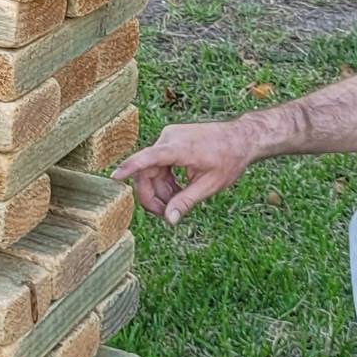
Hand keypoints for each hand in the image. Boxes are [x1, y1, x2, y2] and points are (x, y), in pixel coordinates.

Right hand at [110, 119, 261, 224]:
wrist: (241, 138)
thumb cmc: (229, 159)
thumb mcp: (210, 185)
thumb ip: (186, 202)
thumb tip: (169, 220)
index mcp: (180, 148)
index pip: (149, 158)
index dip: (130, 167)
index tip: (114, 177)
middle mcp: (169, 138)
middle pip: (147, 171)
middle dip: (153, 196)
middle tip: (165, 215)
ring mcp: (169, 137)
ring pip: (152, 169)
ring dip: (161, 189)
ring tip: (178, 203)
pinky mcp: (171, 140)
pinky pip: (158, 163)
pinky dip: (165, 179)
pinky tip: (178, 190)